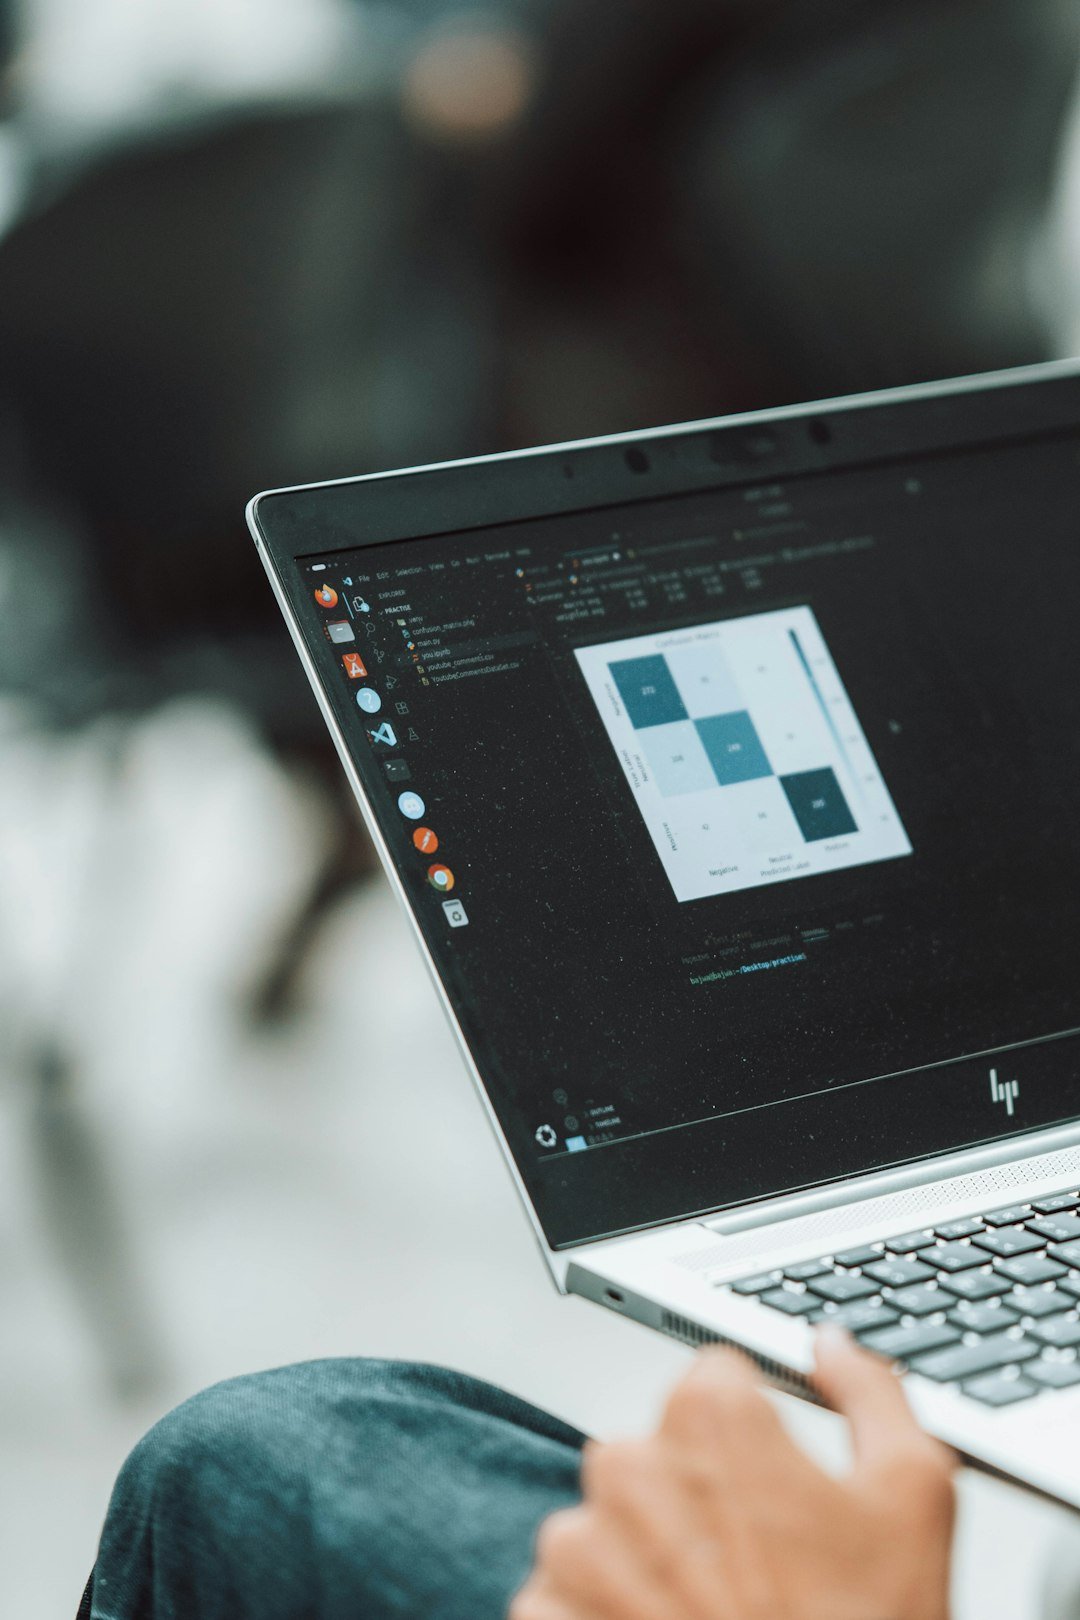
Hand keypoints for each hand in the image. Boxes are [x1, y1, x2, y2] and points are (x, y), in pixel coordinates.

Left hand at [511, 1328, 955, 1619]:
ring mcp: (579, 1545)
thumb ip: (870, 1394)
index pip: (712, 1379)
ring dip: (643, 1560)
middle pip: (655, 1452)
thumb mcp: (913, 1499)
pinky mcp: (545, 1614)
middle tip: (752, 1569)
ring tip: (707, 1615)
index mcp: (707, 1419)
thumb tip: (828, 1344)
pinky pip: (562, 1594)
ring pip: (606, 1524)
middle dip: (694, 1498)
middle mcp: (628, 1466)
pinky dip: (600, 1618)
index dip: (750, 1434)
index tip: (771, 1487)